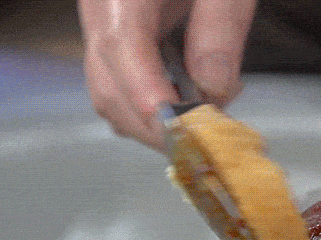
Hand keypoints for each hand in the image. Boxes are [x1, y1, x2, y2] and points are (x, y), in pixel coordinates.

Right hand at [77, 0, 256, 149]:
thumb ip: (220, 26)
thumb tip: (214, 89)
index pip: (122, 47)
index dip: (149, 95)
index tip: (181, 129)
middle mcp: (100, 7)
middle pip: (108, 83)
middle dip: (156, 125)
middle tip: (209, 144)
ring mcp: (102, 22)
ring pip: (110, 90)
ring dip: (155, 122)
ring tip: (205, 124)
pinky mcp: (116, 34)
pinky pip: (122, 81)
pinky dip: (154, 103)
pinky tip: (192, 101)